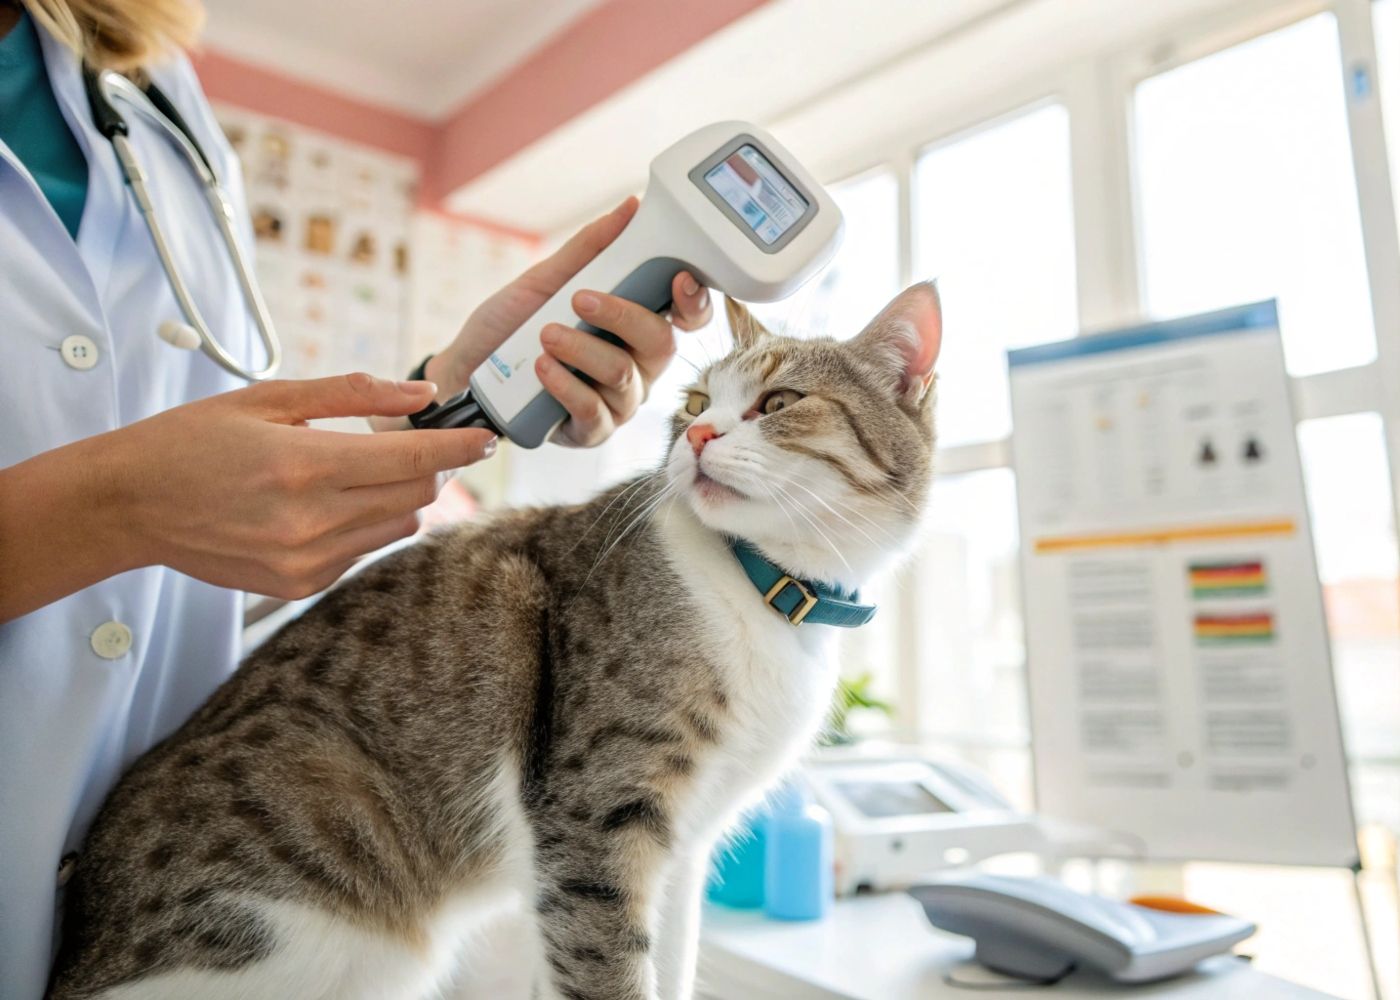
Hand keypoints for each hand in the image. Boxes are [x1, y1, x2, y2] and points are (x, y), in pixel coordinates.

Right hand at [0, 373, 494, 617]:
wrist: (129, 505)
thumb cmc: (193, 441)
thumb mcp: (269, 398)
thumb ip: (352, 393)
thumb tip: (420, 392)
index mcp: (305, 466)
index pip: (412, 459)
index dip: (458, 446)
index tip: (486, 437)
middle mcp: (311, 521)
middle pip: (416, 496)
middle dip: (428, 467)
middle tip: (413, 444)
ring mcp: (306, 562)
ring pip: (397, 527)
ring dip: (399, 497)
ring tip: (360, 472)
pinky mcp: (297, 586)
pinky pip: (362, 553)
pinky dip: (364, 525)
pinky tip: (327, 504)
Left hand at [416, 197, 711, 446]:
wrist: (466, 370)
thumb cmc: (510, 326)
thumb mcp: (545, 280)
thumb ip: (591, 248)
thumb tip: (630, 207)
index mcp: (638, 328)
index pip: (687, 318)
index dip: (694, 301)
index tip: (677, 278)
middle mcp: (639, 367)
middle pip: (661, 345)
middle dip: (622, 316)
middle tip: (579, 298)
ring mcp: (618, 403)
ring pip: (623, 377)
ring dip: (583, 350)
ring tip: (544, 335)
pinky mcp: (590, 431)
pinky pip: (594, 412)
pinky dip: (567, 385)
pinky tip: (542, 368)